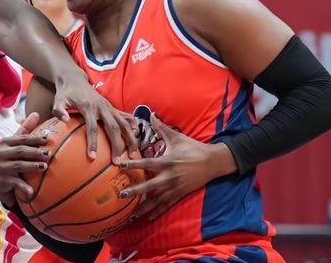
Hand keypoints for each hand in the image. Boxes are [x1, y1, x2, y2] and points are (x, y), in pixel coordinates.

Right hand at [0, 113, 49, 207]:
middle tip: (48, 154)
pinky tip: (32, 191)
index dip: (35, 138)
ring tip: (44, 167)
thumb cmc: (10, 159)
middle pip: (20, 151)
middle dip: (35, 152)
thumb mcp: (15, 144)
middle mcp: (0, 153)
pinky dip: (23, 187)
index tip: (47, 139)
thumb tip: (36, 113)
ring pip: (18, 165)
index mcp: (5, 142)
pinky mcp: (1, 181)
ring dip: (32, 166)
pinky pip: (15, 183)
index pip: (22, 139)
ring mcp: (0, 167)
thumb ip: (25, 129)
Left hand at [52, 73, 138, 163]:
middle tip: (117, 162)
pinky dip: (133, 126)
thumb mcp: (58, 100)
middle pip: (113, 127)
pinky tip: (137, 137)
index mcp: (88, 107)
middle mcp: (102, 107)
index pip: (92, 127)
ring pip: (124, 123)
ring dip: (130, 138)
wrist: (75, 80)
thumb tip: (65, 120)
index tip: (92, 157)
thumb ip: (59, 110)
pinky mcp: (113, 107)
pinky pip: (126, 117)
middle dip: (117, 145)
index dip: (93, 142)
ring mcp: (109, 107)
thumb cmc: (66, 93)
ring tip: (133, 154)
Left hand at [118, 114, 236, 220]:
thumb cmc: (193, 148)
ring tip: (130, 215)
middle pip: (149, 186)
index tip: (120, 166)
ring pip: (157, 200)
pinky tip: (148, 218)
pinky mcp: (180, 194)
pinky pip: (167, 205)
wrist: (213, 162)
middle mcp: (170, 176)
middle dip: (135, 191)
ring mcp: (175, 187)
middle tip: (121, 195)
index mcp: (167, 161)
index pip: (147, 163)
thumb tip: (151, 114)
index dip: (133, 165)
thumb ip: (161, 127)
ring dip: (144, 207)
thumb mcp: (177, 137)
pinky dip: (157, 212)